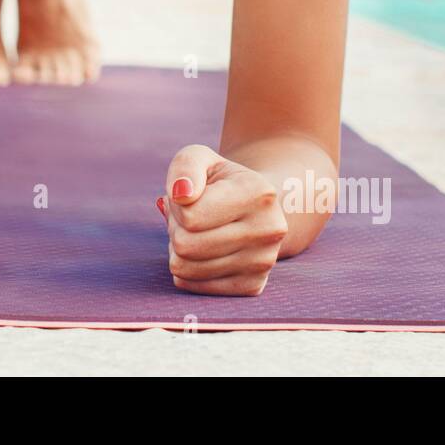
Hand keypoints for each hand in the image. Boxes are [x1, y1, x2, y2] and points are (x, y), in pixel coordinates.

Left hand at [157, 144, 286, 295]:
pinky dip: (186, 267)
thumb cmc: (221, 181)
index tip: (190, 195)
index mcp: (259, 193)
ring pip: (184, 268)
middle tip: (190, 215)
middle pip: (185, 245)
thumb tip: (180, 195)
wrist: (259, 208)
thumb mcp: (200, 159)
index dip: (177, 204)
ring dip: (178, 248)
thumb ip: (185, 167)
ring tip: (198, 230)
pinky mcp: (253, 286)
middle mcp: (268, 230)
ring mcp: (263, 262)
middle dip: (176, 227)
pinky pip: (191, 285)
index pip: (190, 216)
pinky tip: (205, 250)